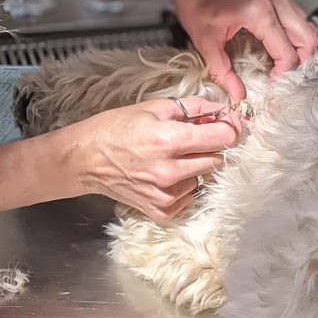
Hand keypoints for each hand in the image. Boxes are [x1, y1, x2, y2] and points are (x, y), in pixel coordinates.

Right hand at [67, 97, 240, 221]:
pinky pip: (190, 196)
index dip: (231, 128)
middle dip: (213, 145)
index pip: (222, 138)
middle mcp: (171, 172)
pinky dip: (185, 183)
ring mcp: (166, 195)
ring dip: (198, 164)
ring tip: (174, 155)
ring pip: (204, 177)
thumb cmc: (117, 127)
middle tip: (196, 136)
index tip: (229, 123)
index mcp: (170, 140)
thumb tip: (222, 111)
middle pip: (218, 159)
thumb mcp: (155, 107)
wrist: (86, 159)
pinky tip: (167, 172)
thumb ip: (193, 108)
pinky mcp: (161, 211)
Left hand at [165, 0, 317, 102]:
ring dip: (299, 45)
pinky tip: (274, 41)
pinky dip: (294, 31)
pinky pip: (296, 14)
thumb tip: (236, 94)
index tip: (271, 81)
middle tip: (282, 72)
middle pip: (309, 38)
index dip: (283, 73)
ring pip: (306, 24)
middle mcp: (275, 0)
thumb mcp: (205, 39)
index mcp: (260, 13)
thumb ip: (222, 70)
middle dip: (301, 60)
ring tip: (279, 59)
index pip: (288, 52)